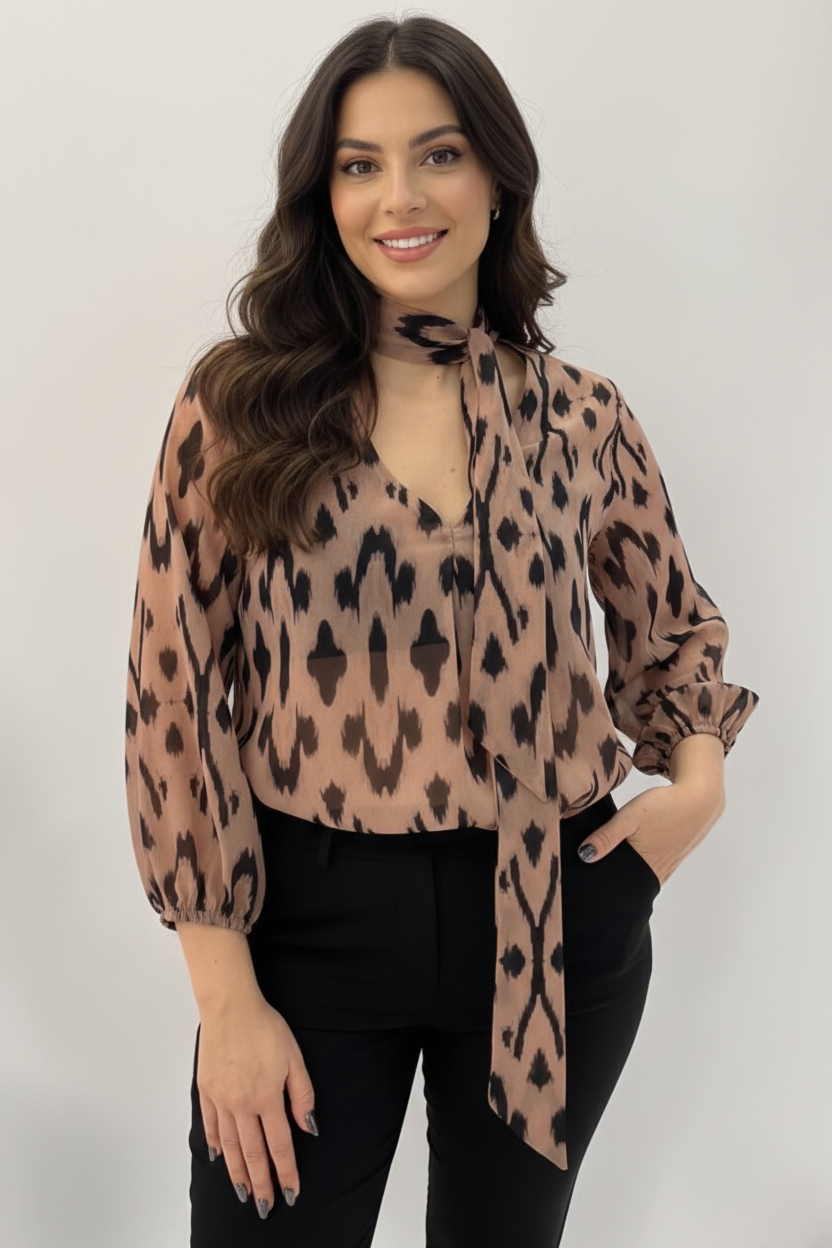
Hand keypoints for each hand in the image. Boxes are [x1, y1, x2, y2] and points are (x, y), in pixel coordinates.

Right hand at [196, 995, 317, 1218]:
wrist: (230, 1007)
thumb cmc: (265, 1027)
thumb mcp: (294, 1057)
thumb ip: (302, 1094)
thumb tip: (308, 1126)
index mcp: (267, 1097)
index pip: (280, 1145)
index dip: (286, 1172)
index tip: (291, 1192)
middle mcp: (242, 1104)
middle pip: (253, 1154)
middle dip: (262, 1183)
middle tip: (266, 1207)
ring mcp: (221, 1099)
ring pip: (230, 1146)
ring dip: (237, 1173)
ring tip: (244, 1192)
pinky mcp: (206, 1091)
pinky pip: (211, 1125)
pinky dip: (216, 1144)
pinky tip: (219, 1157)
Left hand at [576, 736, 725, 886]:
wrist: (701, 796)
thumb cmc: (665, 805)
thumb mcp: (630, 816)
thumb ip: (607, 836)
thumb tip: (585, 855)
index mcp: (648, 866)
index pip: (624, 888)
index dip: (609, 888)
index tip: (594, 886)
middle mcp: (661, 870)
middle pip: (635, 884)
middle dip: (619, 883)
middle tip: (601, 878)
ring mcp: (671, 863)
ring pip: (647, 875)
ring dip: (633, 874)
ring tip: (617, 867)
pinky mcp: (677, 853)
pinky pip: (658, 866)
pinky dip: (646, 865)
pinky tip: (640, 855)